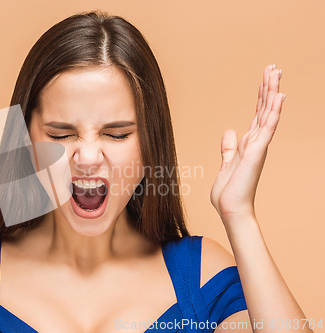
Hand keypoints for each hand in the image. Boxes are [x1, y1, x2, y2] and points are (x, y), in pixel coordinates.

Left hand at [210, 65, 285, 222]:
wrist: (230, 209)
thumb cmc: (229, 192)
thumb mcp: (226, 163)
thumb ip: (229, 148)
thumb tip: (229, 131)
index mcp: (249, 144)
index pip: (257, 114)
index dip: (262, 96)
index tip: (266, 78)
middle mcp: (257, 142)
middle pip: (264, 109)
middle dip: (269, 87)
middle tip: (274, 67)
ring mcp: (259, 146)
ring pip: (268, 113)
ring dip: (272, 92)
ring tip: (277, 72)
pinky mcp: (257, 152)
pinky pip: (268, 128)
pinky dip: (273, 111)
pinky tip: (279, 96)